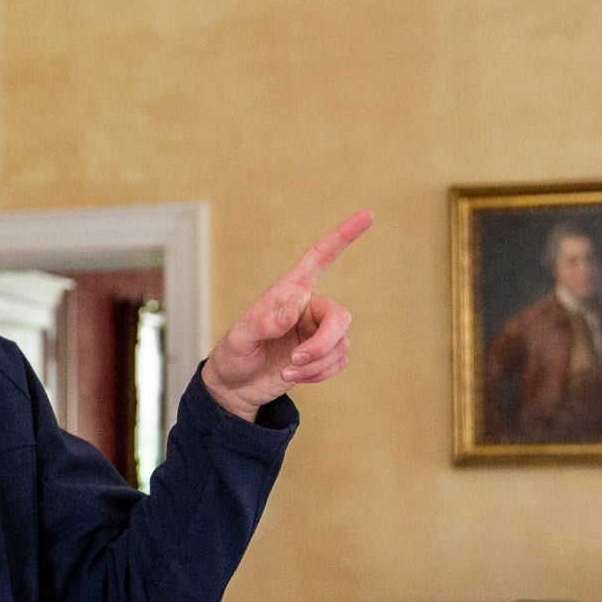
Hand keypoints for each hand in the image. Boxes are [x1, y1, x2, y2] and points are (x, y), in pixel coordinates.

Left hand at [201, 214, 372, 420]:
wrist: (236, 385)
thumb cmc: (234, 354)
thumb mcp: (240, 338)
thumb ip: (263, 323)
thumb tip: (291, 310)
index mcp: (290, 290)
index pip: (320, 257)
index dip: (344, 236)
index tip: (367, 215)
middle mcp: (309, 307)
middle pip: (340, 317)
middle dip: (323, 343)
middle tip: (296, 358)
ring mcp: (318, 332)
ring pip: (340, 345)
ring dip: (316, 364)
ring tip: (287, 370)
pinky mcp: (323, 355)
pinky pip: (338, 362)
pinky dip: (319, 374)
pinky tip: (294, 375)